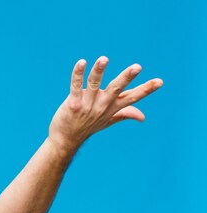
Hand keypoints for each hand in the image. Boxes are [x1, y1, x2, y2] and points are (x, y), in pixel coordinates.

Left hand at [49, 56, 163, 154]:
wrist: (66, 139)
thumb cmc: (88, 126)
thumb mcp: (108, 120)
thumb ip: (125, 113)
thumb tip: (143, 117)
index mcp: (112, 108)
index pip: (132, 98)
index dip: (146, 90)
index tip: (160, 81)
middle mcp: (101, 106)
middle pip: (116, 89)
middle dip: (126, 78)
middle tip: (137, 67)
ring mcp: (87, 105)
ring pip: (94, 84)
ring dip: (99, 71)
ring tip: (104, 59)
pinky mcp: (73, 104)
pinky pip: (75, 86)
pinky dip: (78, 74)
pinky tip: (81, 62)